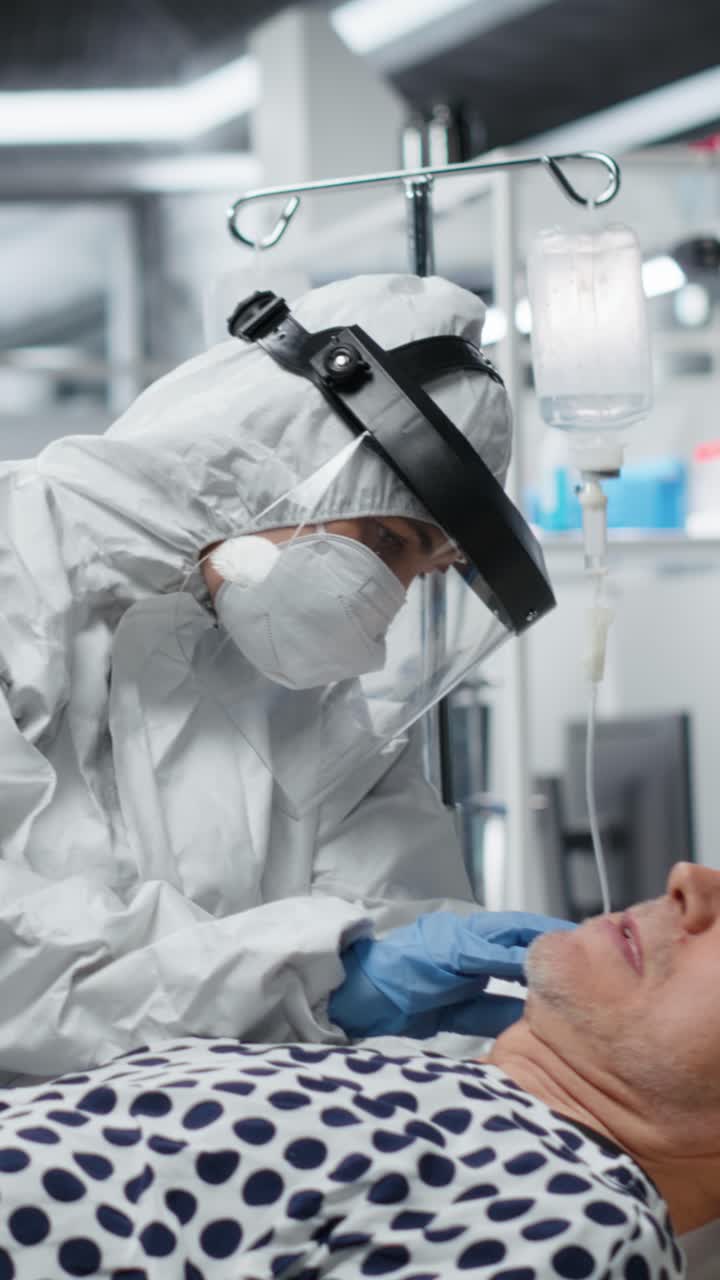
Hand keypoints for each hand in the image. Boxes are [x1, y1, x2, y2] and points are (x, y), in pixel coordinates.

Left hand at [328, 909, 574, 1039]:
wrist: (356, 1000)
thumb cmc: (397, 968)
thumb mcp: (450, 957)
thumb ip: (490, 956)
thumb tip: (530, 957)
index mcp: (468, 933)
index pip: (520, 929)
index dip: (550, 934)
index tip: (584, 942)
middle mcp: (470, 955)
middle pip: (520, 960)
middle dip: (550, 968)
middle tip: (586, 979)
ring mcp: (465, 984)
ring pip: (511, 991)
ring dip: (536, 999)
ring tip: (568, 1007)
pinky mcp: (456, 1013)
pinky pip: (493, 1016)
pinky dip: (513, 1023)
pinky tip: (534, 1031)